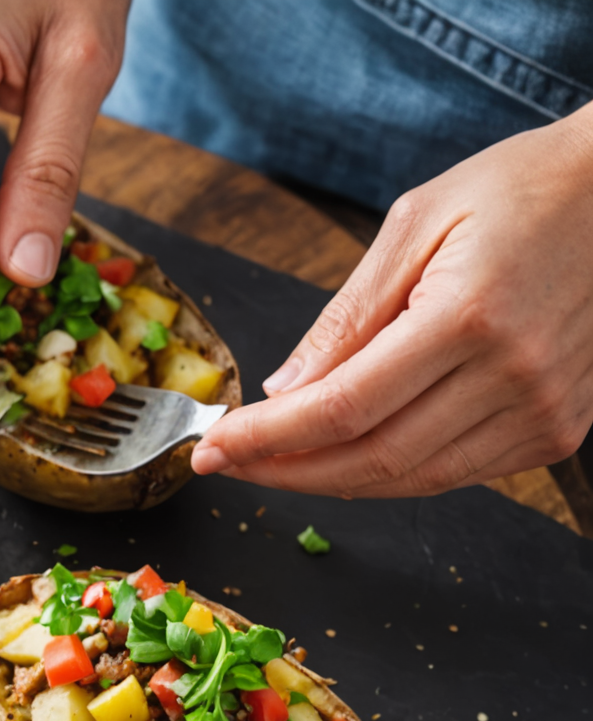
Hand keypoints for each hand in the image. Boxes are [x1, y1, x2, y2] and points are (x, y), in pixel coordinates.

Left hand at [191, 106, 592, 495]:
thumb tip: (284, 391)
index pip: (342, 408)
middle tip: (224, 463)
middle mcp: (514, 375)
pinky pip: (456, 473)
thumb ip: (346, 317)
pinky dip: (391, 472)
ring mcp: (543, 409)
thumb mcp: (414, 223)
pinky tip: (344, 454)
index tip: (211, 447)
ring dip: (331, 481)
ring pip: (412, 478)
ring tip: (271, 464)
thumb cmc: (519, 190)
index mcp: (469, 317)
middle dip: (284, 470)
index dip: (268, 440)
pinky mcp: (557, 427)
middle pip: (372, 457)